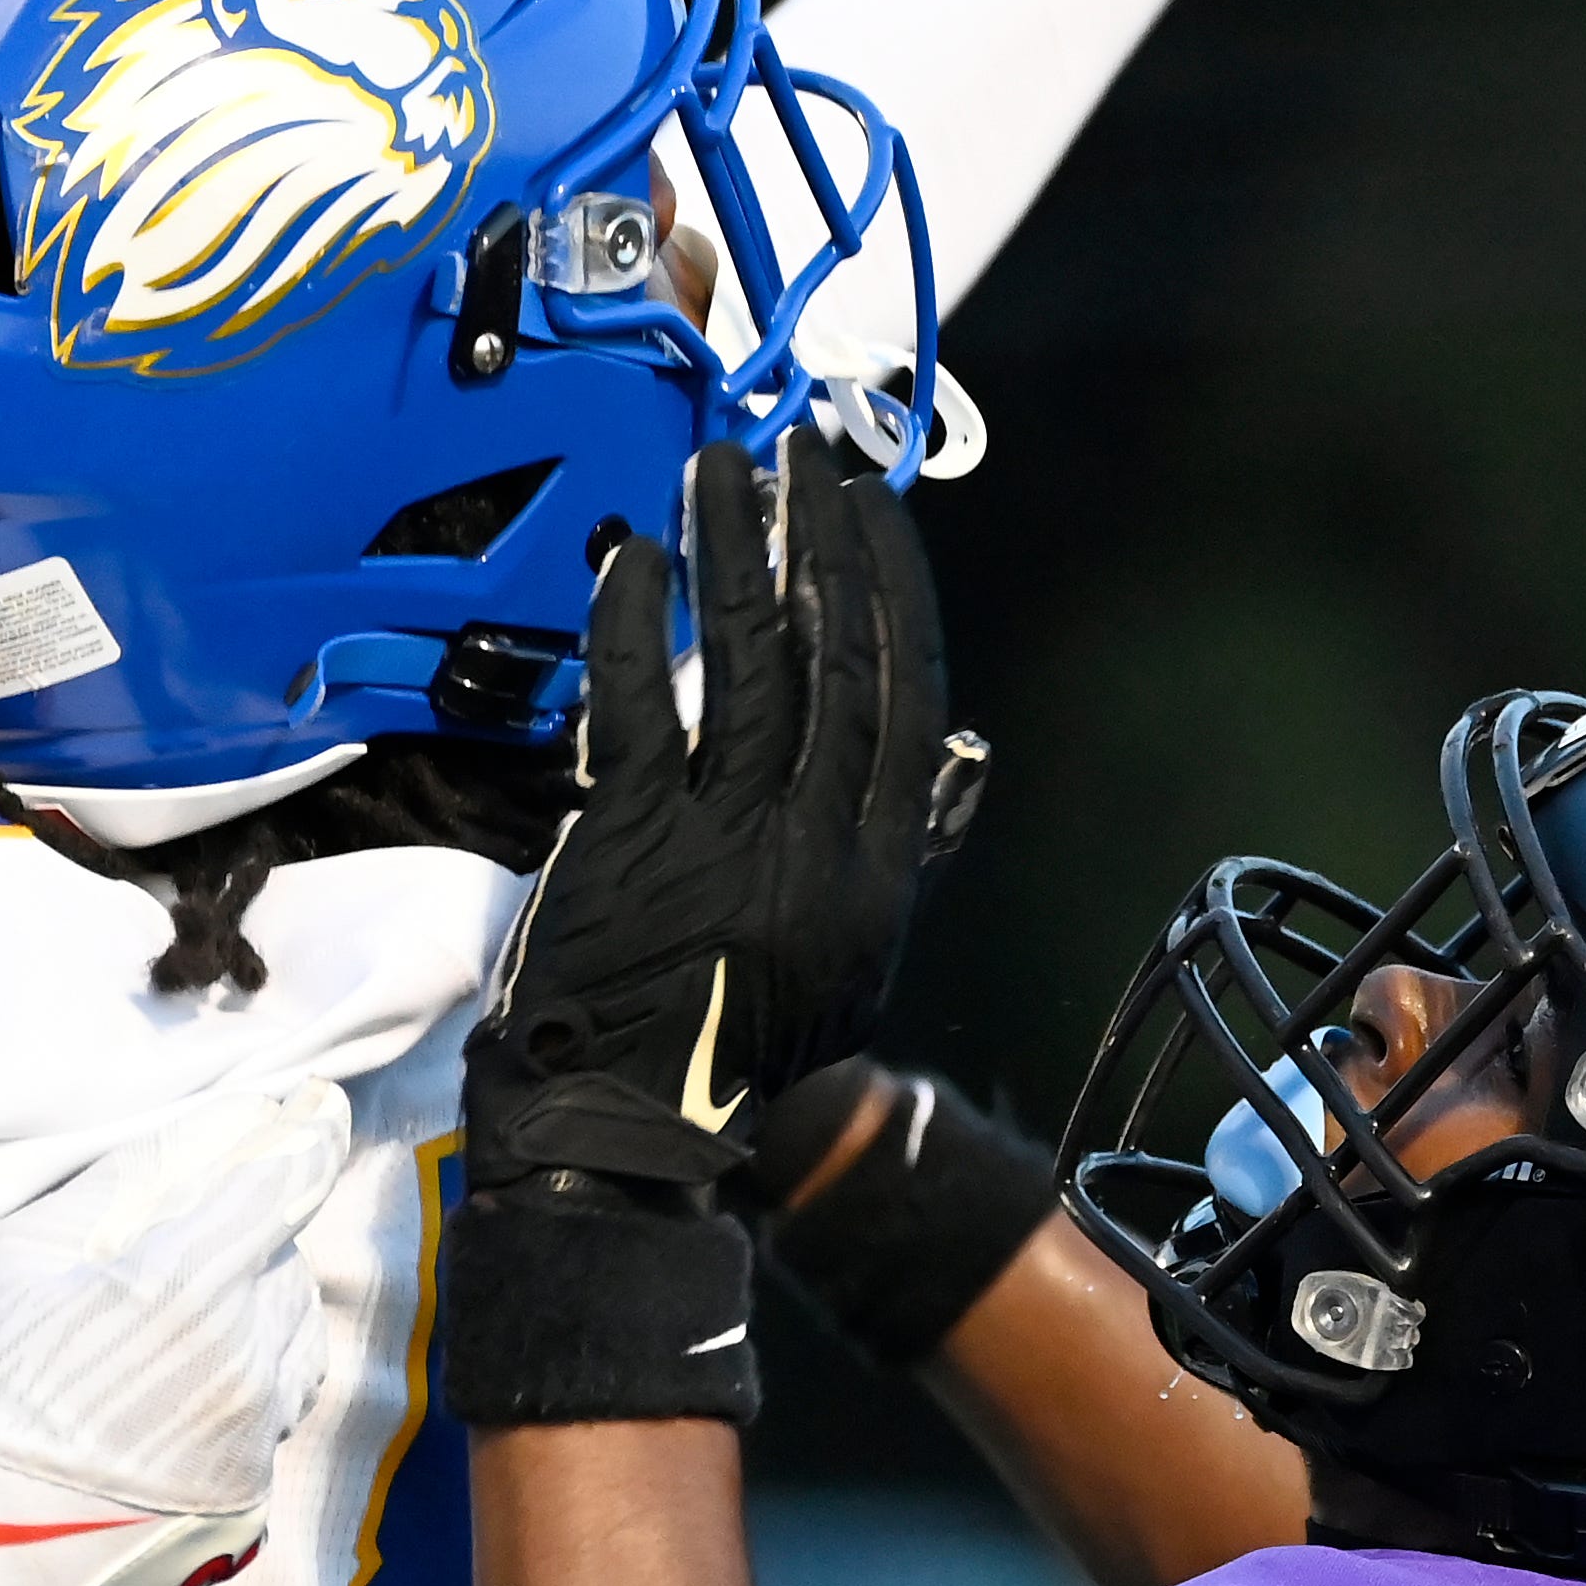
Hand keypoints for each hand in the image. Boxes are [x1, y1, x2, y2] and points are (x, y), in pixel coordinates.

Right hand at [0, 1080, 344, 1585]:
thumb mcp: (25, 1248)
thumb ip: (136, 1176)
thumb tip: (232, 1118)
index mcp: (183, 1287)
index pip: (287, 1179)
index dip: (308, 1132)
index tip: (316, 1102)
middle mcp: (240, 1366)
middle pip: (285, 1258)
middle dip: (245, 1235)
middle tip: (170, 1247)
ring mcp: (250, 1443)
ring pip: (293, 1334)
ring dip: (255, 1309)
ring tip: (164, 1328)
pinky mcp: (248, 1503)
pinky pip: (274, 1412)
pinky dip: (243, 1386)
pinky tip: (166, 1397)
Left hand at [471, 445, 956, 1192]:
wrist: (623, 1132)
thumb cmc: (729, 1043)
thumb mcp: (851, 965)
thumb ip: (906, 856)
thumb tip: (962, 761)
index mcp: (879, 869)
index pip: (908, 696)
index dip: (894, 590)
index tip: (873, 510)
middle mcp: (818, 845)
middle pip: (837, 660)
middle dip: (823, 541)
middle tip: (804, 453)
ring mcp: (725, 839)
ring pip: (747, 664)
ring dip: (735, 554)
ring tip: (723, 468)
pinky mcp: (628, 841)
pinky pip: (638, 708)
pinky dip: (637, 627)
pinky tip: (636, 558)